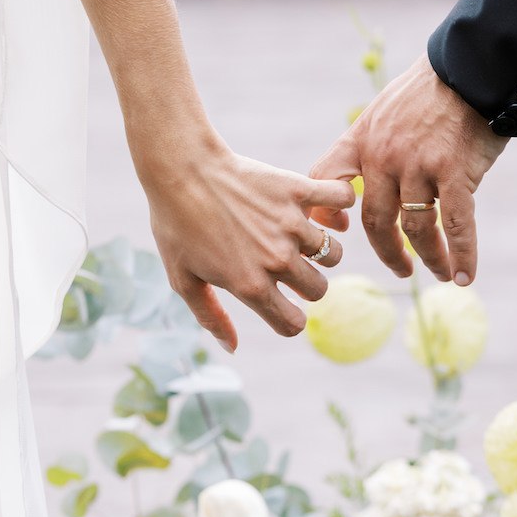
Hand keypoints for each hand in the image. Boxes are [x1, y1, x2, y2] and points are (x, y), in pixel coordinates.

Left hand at [142, 135, 354, 350]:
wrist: (180, 169)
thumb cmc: (175, 225)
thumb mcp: (183, 279)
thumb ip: (210, 316)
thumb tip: (233, 348)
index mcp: (250, 286)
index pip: (292, 324)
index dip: (289, 319)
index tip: (282, 304)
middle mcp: (276, 259)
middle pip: (318, 290)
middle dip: (306, 284)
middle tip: (287, 265)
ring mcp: (290, 225)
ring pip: (333, 254)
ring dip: (320, 248)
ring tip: (298, 235)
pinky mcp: (297, 191)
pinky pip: (340, 202)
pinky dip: (340, 204)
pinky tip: (324, 206)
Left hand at [309, 53, 506, 284]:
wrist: (474, 64)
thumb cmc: (435, 87)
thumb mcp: (388, 108)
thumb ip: (376, 140)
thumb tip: (371, 174)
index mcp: (362, 138)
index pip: (325, 180)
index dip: (326, 212)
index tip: (340, 231)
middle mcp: (384, 156)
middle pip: (375, 220)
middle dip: (388, 251)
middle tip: (401, 268)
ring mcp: (418, 165)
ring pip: (415, 227)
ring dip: (429, 256)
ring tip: (440, 273)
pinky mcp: (454, 171)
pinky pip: (455, 225)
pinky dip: (460, 255)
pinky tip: (463, 276)